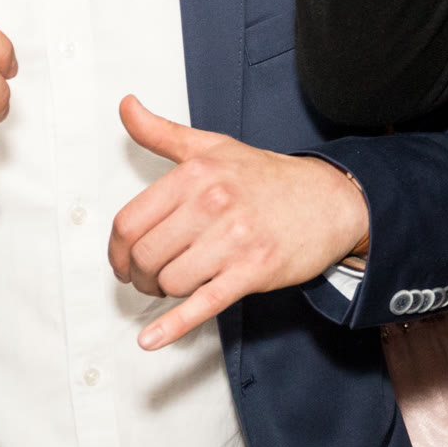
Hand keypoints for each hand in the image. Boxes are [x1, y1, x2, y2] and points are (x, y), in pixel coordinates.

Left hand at [109, 96, 368, 350]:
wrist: (330, 199)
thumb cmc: (268, 178)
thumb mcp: (213, 147)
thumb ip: (163, 132)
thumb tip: (127, 107)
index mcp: (196, 173)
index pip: (130, 222)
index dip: (117, 250)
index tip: (122, 260)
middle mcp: (213, 203)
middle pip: (146, 256)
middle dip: (138, 274)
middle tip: (146, 277)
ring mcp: (234, 239)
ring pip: (171, 281)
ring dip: (163, 291)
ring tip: (172, 285)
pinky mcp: (254, 271)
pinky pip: (203, 304)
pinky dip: (173, 326)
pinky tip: (152, 339)